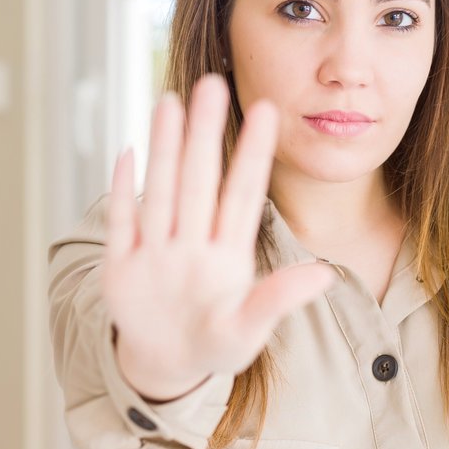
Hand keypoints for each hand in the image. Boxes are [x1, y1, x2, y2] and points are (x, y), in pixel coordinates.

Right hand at [102, 75, 336, 401]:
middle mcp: (192, 242)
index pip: (241, 193)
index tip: (267, 111)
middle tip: (213, 83)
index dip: (252, 154)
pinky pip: (122, 224)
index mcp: (227, 254)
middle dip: (204, 133)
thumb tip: (326, 276)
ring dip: (164, 149)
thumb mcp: (248, 330)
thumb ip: (278, 300)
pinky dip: (122, 193)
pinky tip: (128, 152)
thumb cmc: (215, 344)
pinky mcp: (122, 266)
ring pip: (161, 190)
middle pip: (198, 180)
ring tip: (170, 102)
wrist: (168, 365)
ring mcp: (156, 250)